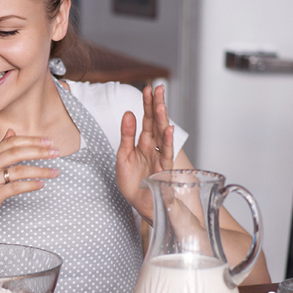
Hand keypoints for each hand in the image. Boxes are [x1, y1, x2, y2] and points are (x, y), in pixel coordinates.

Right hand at [0, 129, 59, 241]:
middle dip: (39, 152)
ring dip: (40, 170)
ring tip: (55, 172)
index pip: (11, 142)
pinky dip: (31, 185)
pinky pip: (15, 188)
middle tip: (56, 153)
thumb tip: (12, 132)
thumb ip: (0, 150)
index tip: (49, 142)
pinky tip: (41, 184)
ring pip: (18, 170)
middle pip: (16, 153)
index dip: (31, 140)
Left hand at [117, 85, 173, 219]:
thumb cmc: (132, 182)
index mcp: (143, 143)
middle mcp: (153, 148)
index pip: (146, 120)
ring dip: (162, 120)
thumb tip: (128, 113)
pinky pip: (165, 154)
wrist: (138, 204)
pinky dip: (167, 142)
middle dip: (157, 106)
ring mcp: (159, 158)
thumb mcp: (123, 156)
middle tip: (158, 89)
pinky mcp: (162, 170)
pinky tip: (168, 130)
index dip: (147, 105)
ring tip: (161, 105)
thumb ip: (126, 135)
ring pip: (162, 136)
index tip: (148, 88)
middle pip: (156, 123)